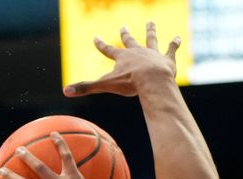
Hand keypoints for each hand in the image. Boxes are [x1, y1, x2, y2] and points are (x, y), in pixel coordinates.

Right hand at [63, 22, 180, 97]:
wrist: (153, 80)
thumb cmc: (130, 83)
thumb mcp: (105, 86)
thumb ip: (86, 88)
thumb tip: (65, 91)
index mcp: (122, 58)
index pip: (108, 50)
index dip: (101, 44)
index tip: (96, 37)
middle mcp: (137, 52)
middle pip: (130, 42)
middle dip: (125, 35)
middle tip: (123, 26)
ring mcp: (152, 54)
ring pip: (151, 40)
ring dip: (150, 32)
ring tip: (151, 23)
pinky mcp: (167, 60)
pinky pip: (171, 49)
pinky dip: (174, 44)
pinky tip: (178, 38)